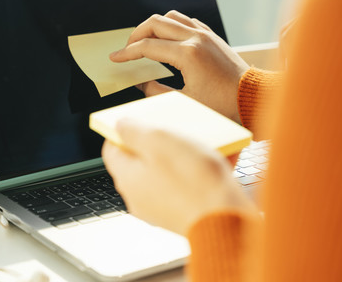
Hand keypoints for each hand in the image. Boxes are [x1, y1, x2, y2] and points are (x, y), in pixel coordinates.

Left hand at [102, 119, 255, 235]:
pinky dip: (198, 173)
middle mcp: (139, 197)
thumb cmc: (194, 181)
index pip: (112, 150)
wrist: (229, 220)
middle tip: (174, 130)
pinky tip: (218, 161)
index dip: (123, 131)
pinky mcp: (183, 214)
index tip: (137, 121)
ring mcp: (161, 209)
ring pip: (166, 173)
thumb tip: (119, 125)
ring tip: (201, 144)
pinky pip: (186, 186)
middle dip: (157, 143)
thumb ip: (133, 130)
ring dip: (181, 156)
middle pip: (140, 161)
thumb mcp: (158, 141)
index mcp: (127, 178)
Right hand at [110, 10, 248, 123]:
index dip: (127, 52)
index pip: (147, 46)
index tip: (115, 58)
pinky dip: (171, 26)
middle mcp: (196, 38)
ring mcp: (205, 34)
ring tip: (145, 41)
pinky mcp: (212, 36)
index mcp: (187, 54)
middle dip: (136, 34)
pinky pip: (186, 21)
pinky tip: (167, 39)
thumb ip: (156, 91)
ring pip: (170, 17)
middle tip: (127, 49)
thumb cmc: (223, 104)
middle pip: (155, 23)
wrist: (253, 98)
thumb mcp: (185, 101)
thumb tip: (140, 82)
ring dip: (153, 26)